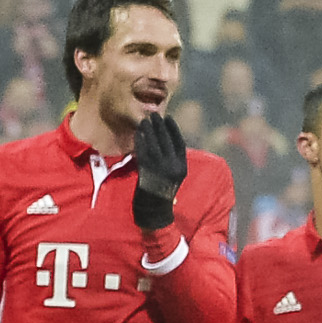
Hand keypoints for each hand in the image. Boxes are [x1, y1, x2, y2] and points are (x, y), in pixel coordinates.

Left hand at [127, 111, 188, 233]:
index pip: (179, 143)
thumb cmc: (163, 191)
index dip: (174, 129)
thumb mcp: (175, 176)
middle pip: (166, 141)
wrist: (154, 208)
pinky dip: (141, 140)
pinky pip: (143, 151)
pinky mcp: (146, 170)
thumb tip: (167, 142)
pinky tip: (139, 133)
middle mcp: (173, 166)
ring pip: (154, 144)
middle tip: (155, 115)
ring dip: (149, 130)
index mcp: (182, 167)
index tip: (169, 119)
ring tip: (145, 120)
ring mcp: (159, 168)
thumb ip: (173, 161)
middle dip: (160, 126)